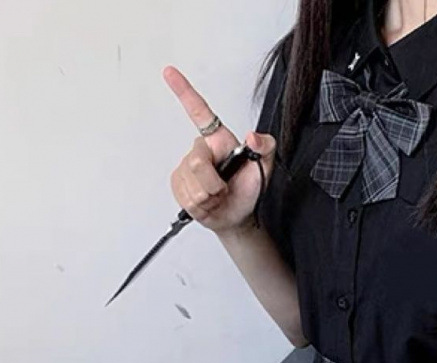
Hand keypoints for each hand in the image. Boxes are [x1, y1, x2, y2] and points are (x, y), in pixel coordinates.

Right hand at [163, 65, 276, 234]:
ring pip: (193, 185)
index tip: (170, 72)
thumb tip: (253, 136)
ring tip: (218, 196)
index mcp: (218, 139)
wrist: (237, 215)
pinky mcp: (178, 184)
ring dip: (210, 197)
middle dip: (214, 183)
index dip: (184, 91)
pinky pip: (186, 197)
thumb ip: (265, 148)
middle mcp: (200, 150)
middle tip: (225, 188)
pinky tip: (208, 202)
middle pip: (197, 164)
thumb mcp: (265, 167)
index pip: (199, 112)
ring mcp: (186, 167)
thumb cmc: (249, 188)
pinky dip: (201, 206)